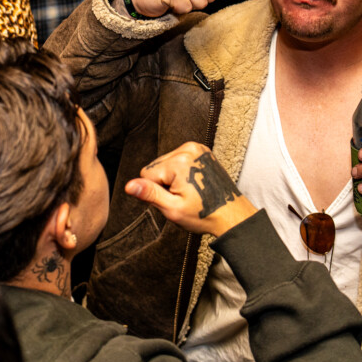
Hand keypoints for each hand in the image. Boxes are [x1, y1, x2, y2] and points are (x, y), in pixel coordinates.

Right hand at [125, 142, 256, 237]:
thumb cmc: (203, 214)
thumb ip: (149, 194)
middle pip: (155, 166)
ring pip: (165, 163)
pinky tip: (193, 183)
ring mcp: (196, 147)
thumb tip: (129, 186)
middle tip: (183, 197)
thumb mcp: (172, 209)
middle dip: (164, 183)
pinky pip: (177, 159)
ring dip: (172, 178)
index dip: (156, 192)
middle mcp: (188, 149)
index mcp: (179, 162)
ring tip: (190, 191)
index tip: (174, 199)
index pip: (146, 174)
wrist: (232, 214)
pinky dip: (181, 172)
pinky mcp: (201, 150)